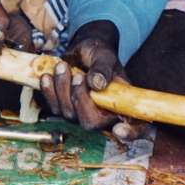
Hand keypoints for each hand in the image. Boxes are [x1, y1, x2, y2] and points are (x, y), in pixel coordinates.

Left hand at [39, 20, 152, 141]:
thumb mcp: (105, 55)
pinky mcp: (65, 108)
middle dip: (80, 100)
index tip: (119, 129)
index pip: (137, 127)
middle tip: (78, 76)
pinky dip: (48, 92)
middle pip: (91, 123)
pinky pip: (54, 107)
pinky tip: (47, 76)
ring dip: (62, 90)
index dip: (132, 133)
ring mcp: (82, 114)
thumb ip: (103, 68)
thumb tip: (97, 84)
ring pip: (69, 114)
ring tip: (62, 66)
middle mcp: (104, 114)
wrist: (82, 51)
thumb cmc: (99, 54)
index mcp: (123, 104)